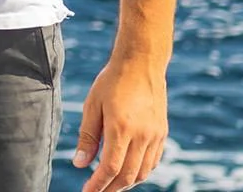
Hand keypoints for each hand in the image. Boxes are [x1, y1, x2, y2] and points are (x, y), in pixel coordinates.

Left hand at [74, 58, 168, 190]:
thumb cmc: (112, 81)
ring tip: (109, 185)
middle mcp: (142, 135)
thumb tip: (80, 165)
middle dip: (111, 189)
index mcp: (121, 128)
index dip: (98, 185)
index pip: (110, 168)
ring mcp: (155, 135)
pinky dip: (140, 172)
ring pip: (142, 172)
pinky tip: (127, 172)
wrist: (142, 63)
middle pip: (128, 175)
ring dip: (126, 183)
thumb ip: (87, 137)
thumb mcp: (92, 105)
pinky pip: (153, 161)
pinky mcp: (162, 133)